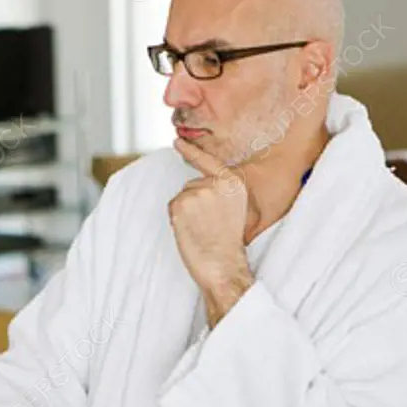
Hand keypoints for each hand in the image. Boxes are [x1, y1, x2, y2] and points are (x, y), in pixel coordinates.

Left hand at [169, 138, 250, 290]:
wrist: (224, 264)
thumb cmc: (228, 244)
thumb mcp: (234, 210)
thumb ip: (220, 193)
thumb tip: (197, 185)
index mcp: (233, 183)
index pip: (209, 162)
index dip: (190, 151)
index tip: (176, 142)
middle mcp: (216, 183)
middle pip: (192, 185)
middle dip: (193, 203)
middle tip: (207, 225)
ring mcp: (198, 192)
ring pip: (181, 197)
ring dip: (185, 213)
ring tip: (200, 229)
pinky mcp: (181, 203)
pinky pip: (172, 207)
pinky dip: (176, 220)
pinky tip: (190, 231)